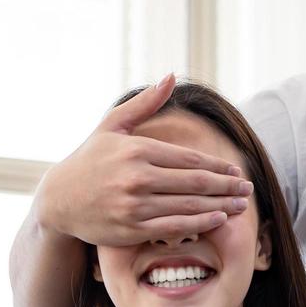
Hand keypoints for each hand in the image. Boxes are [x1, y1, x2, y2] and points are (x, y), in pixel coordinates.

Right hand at [35, 72, 253, 247]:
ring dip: (220, 205)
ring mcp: (134, 206)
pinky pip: (174, 226)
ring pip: (188, 206)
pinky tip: (219, 219)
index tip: (236, 170)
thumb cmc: (89, 160)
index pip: (189, 159)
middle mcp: (136, 178)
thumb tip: (171, 76)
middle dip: (226, 186)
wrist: (58, 200)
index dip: (217, 166)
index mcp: (136, 150)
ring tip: (240, 205)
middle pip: (195, 183)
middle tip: (248, 188)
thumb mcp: (112, 126)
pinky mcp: (131, 229)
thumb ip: (144, 103)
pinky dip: (200, 223)